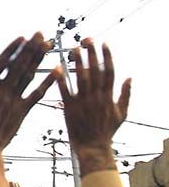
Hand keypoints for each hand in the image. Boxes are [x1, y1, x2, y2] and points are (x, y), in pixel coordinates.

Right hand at [0, 33, 56, 153]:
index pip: (3, 61)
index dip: (14, 48)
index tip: (23, 37)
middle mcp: (2, 89)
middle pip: (19, 64)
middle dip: (31, 47)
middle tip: (41, 34)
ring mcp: (14, 100)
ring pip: (30, 75)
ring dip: (40, 58)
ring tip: (48, 44)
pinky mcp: (23, 111)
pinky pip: (38, 93)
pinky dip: (48, 81)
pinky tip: (58, 69)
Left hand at [57, 39, 130, 175]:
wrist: (93, 148)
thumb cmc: (107, 131)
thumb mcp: (122, 113)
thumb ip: (126, 94)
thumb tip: (130, 77)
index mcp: (108, 96)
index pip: (109, 71)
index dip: (106, 56)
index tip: (103, 43)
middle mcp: (96, 97)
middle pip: (94, 70)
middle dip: (91, 54)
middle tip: (86, 39)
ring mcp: (82, 102)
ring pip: (80, 78)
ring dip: (76, 62)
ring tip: (73, 48)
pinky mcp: (69, 109)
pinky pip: (64, 91)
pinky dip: (61, 79)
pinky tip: (56, 67)